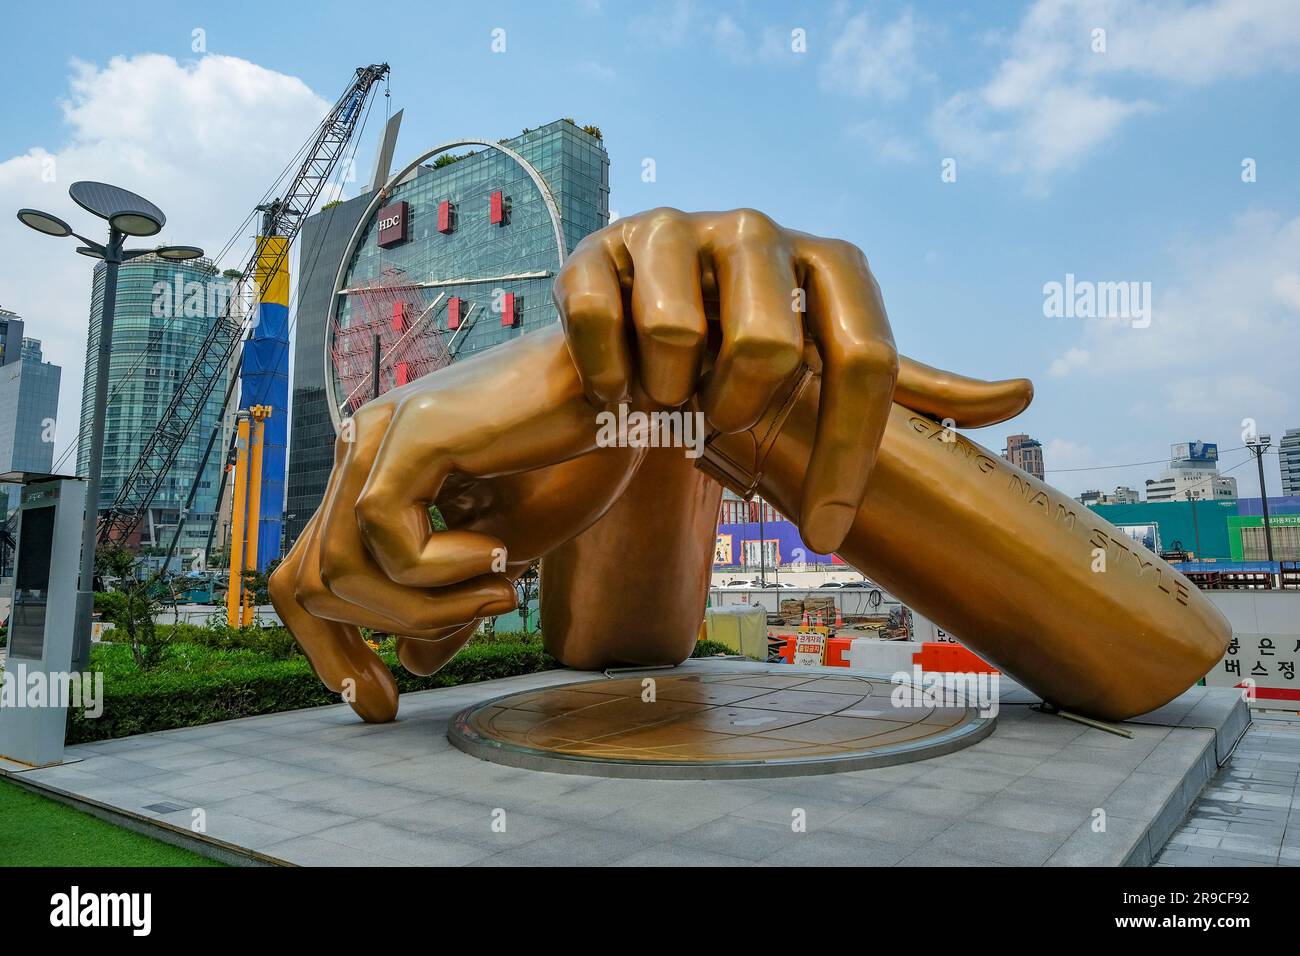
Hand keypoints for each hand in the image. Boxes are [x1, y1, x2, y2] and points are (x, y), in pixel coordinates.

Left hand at [269, 328, 642, 720]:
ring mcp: (380, 436)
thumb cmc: (570, 461)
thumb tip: (412, 662)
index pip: (308, 574)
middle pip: (305, 580)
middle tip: (419, 676)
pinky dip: (443, 571)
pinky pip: (387, 538)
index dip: (327, 651)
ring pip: (342, 569)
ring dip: (423, 608)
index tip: (378, 703)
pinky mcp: (412, 433)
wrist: (621, 397)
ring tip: (498, 592)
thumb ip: (451, 603)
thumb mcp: (504, 555)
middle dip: (352, 650)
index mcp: (373, 473)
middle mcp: (362, 450)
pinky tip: (500, 552)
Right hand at [554, 208, 898, 553]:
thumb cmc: (754, 360)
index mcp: (831, 262)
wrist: (644, 329)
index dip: (849, 456)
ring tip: (667, 391)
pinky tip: (617, 376)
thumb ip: (924, 388)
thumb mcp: (841, 369)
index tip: (824, 533)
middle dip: (739, 413)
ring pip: (678, 332)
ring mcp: (676, 228)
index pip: (868, 360)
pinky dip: (608, 374)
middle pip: (769, 346)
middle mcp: (759, 229)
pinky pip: (602, 323)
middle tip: (720, 423)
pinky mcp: (602, 242)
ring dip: (669, 392)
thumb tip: (1023, 396)